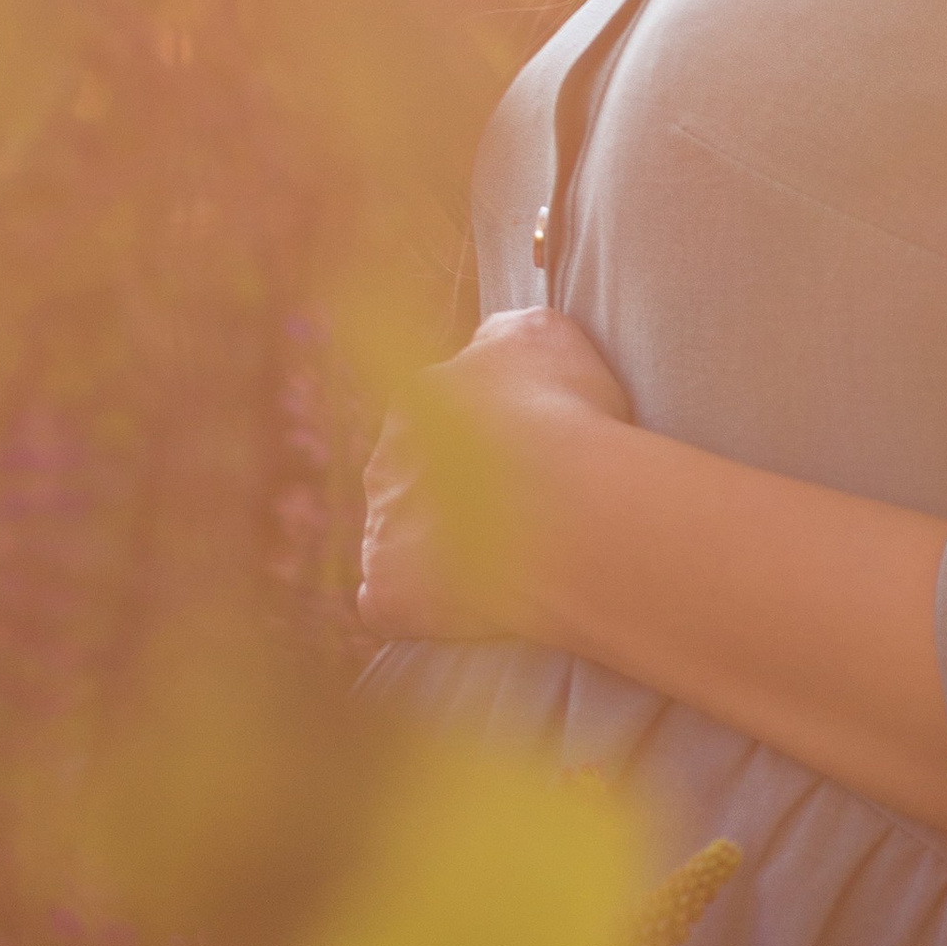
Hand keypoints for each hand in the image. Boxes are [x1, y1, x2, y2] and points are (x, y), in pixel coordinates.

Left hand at [357, 305, 633, 643]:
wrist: (564, 501)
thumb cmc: (565, 410)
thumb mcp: (542, 334)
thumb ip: (502, 339)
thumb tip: (487, 351)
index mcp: (417, 398)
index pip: (437, 415)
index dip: (485, 441)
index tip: (526, 460)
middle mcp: (384, 460)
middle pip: (412, 478)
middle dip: (453, 495)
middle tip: (519, 514)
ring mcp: (381, 529)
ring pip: (400, 539)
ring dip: (441, 551)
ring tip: (505, 565)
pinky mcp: (387, 593)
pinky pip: (389, 604)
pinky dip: (420, 609)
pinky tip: (467, 611)